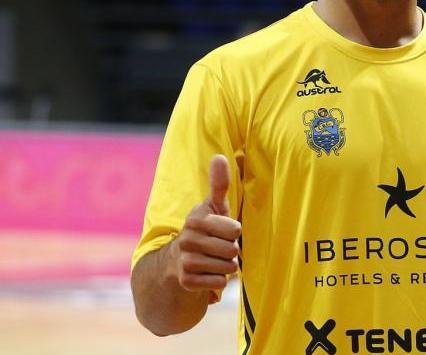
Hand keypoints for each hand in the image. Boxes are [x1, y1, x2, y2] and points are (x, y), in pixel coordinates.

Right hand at [171, 155, 240, 296]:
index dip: (233, 232)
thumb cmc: (206, 229)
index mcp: (196, 219)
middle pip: (232, 250)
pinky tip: (207, 274)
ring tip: (213, 260)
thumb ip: (219, 184)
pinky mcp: (186, 281)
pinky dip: (218, 281)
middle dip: (231, 250)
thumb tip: (219, 156)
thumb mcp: (214, 207)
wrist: (177, 261)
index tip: (222, 230)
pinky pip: (219, 283)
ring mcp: (185, 261)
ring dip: (225, 266)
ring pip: (227, 267)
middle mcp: (187, 239)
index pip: (234, 230)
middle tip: (217, 247)